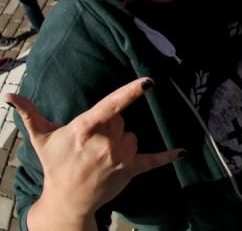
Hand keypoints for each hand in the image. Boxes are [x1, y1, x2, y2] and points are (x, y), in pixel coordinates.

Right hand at [6, 78, 183, 228]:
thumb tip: (9, 94)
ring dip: (122, 140)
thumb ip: (29, 113)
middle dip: (111, 125)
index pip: (111, 105)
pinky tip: (183, 152)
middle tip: (94, 141)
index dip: (130, 92)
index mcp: (85, 129)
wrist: (66, 201)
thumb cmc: (56, 164)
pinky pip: (153, 160)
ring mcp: (118, 158)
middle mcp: (104, 143)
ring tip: (103, 154)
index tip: (149, 81)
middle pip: (121, 119)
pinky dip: (167, 157)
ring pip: (132, 135)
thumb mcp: (43, 137)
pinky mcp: (130, 170)